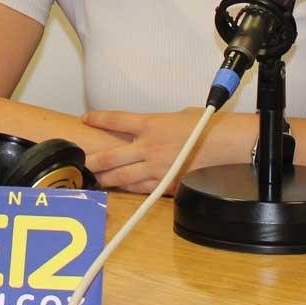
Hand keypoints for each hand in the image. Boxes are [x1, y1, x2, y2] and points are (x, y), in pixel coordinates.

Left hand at [82, 109, 214, 194]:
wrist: (224, 144)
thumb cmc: (205, 126)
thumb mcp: (177, 115)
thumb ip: (158, 123)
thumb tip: (150, 127)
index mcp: (150, 124)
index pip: (115, 120)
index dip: (97, 119)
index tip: (85, 119)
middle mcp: (148, 146)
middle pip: (111, 155)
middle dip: (93, 160)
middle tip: (81, 163)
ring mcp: (156, 167)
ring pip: (122, 176)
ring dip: (105, 179)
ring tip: (94, 180)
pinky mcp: (166, 183)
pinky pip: (141, 188)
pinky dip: (128, 188)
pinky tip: (120, 189)